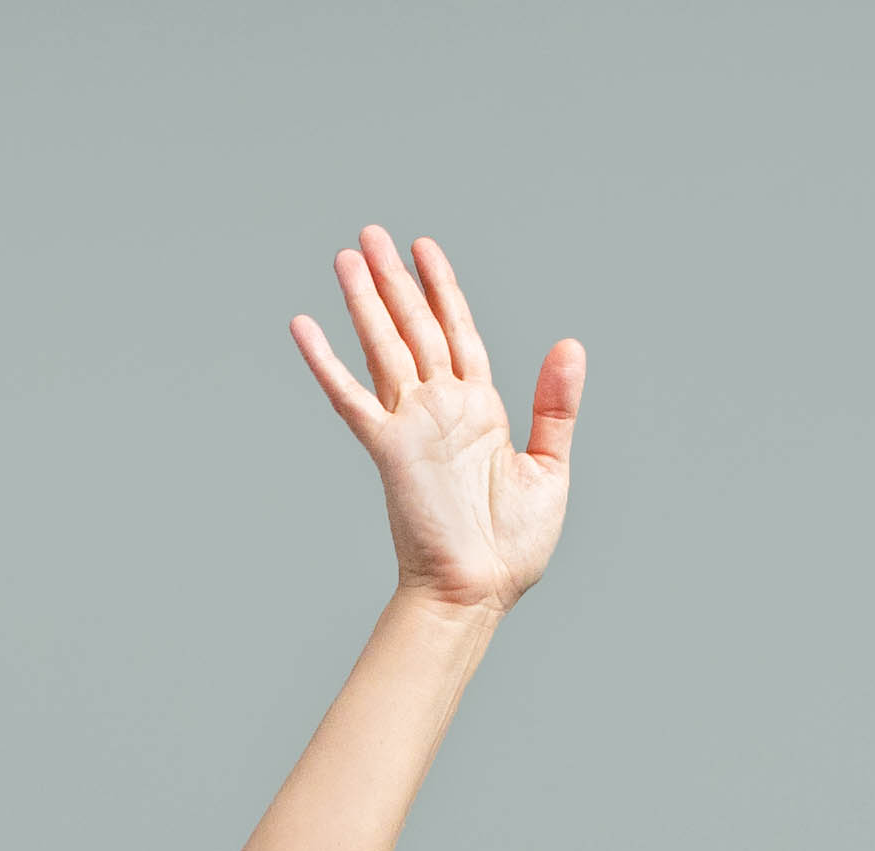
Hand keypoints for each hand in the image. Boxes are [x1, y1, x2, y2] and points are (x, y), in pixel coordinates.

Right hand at [290, 227, 581, 614]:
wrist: (478, 592)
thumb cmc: (512, 547)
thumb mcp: (549, 467)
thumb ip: (555, 405)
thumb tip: (570, 343)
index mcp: (479, 409)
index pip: (457, 332)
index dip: (442, 288)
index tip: (423, 249)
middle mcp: (441, 408)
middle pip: (415, 327)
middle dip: (393, 279)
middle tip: (369, 234)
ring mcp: (412, 425)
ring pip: (384, 347)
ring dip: (364, 301)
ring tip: (345, 256)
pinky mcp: (389, 448)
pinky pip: (350, 397)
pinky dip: (326, 361)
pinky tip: (304, 325)